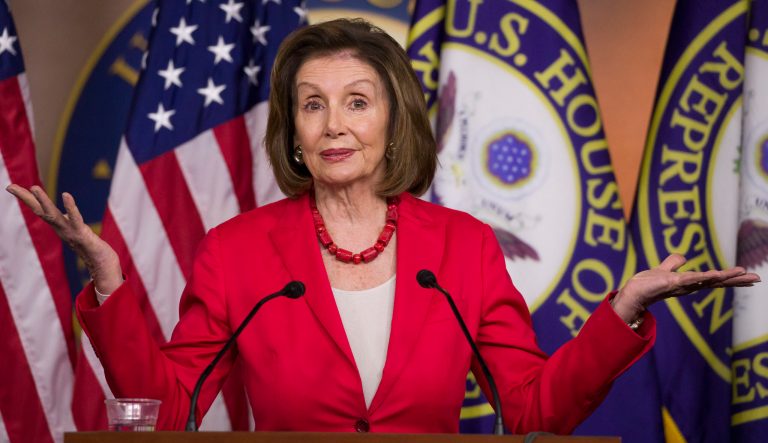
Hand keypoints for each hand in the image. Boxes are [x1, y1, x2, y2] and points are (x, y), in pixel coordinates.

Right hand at [6, 184, 122, 293]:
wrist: (103, 265)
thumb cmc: (92, 249)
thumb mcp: (78, 232)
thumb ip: (71, 223)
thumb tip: (65, 214)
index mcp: (59, 226)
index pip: (40, 210)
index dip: (27, 199)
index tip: (11, 186)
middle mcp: (61, 229)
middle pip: (40, 211)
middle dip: (25, 198)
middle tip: (10, 186)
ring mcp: (70, 232)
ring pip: (53, 215)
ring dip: (43, 202)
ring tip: (34, 187)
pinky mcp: (83, 235)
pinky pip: (75, 219)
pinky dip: (70, 207)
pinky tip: (66, 195)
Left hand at [611, 254, 759, 323]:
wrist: (633, 292)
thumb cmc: (648, 283)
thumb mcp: (664, 269)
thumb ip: (674, 263)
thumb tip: (684, 257)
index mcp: (691, 282)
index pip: (715, 280)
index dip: (732, 278)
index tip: (750, 277)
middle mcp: (690, 286)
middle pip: (717, 282)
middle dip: (737, 281)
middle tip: (757, 278)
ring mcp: (682, 285)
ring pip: (708, 280)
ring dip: (725, 277)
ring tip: (742, 273)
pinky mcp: (672, 283)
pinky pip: (690, 279)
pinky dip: (702, 277)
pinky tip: (714, 274)